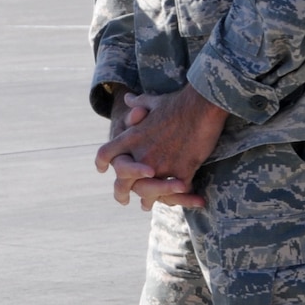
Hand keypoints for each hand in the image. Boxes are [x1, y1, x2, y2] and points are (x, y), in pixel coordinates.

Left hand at [95, 86, 227, 208]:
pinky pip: (175, 192)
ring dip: (148, 200)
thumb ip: (139, 104)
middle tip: (122, 200)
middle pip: (122, 181)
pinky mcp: (182, 172)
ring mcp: (161, 166)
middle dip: (121, 192)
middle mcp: (142, 155)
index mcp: (132, 137)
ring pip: (148, 192)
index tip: (102, 169)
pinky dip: (177, 197)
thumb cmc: (179, 102)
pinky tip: (176, 199)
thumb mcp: (154, 101)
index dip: (102, 162)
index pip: (107, 153)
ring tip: (147, 205)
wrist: (203, 105)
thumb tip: (128, 99)